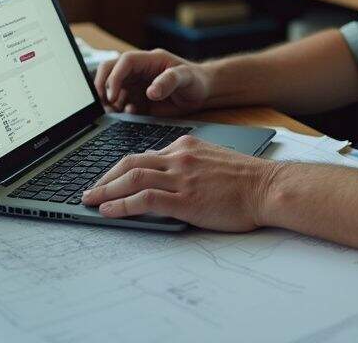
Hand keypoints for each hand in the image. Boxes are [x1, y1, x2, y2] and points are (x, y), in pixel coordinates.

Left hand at [81, 135, 281, 231]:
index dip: (119, 168)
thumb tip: (167, 179)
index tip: (107, 179)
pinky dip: (122, 204)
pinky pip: (144, 199)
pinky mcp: (185, 199)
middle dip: (105, 178)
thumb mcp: (213, 160)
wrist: (268, 187)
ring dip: (106, 190)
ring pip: (132, 178)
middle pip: (130, 163)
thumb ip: (189, 164)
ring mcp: (182, 177)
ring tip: (90, 201)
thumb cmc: (246, 180)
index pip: (143, 155)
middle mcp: (180, 157)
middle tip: (89, 190)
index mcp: (185, 146)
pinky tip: (109, 211)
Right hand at [94, 48, 211, 116]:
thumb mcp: (186, 77)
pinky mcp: (138, 99)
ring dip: (109, 100)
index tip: (113, 94)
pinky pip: (121, 103)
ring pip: (112, 88)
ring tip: (117, 111)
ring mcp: (137, 85)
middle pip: (110, 70)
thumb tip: (150, 92)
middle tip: (105, 102)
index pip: (124, 62)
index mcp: (149, 60)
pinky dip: (120, 109)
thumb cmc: (196, 80)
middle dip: (103, 85)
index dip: (114, 76)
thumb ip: (169, 81)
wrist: (202, 93)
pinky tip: (131, 113)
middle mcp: (139, 71)